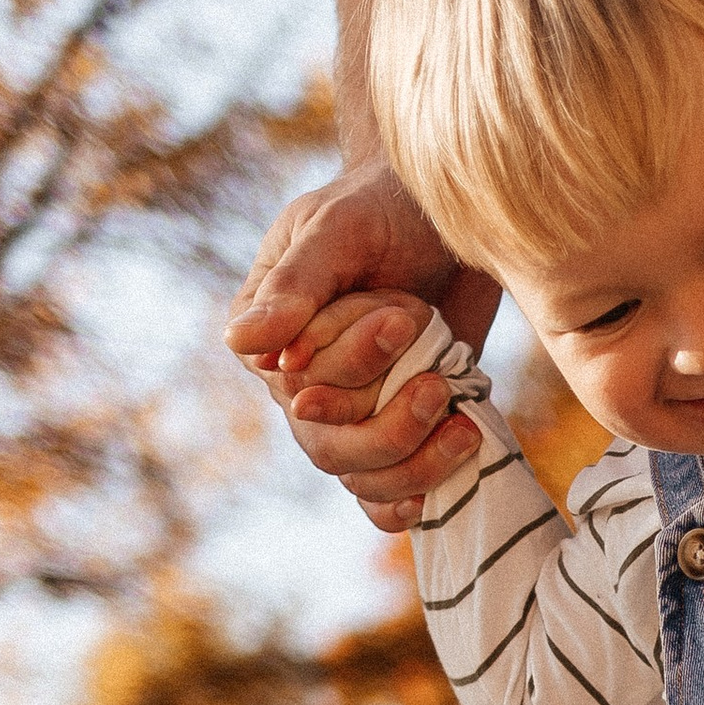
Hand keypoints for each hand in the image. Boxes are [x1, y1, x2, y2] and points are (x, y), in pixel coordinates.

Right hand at [225, 156, 497, 524]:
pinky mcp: (396, 427)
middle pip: (326, 447)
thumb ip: (296, 284)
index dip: (348, 370)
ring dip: (413, 465)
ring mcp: (349, 412)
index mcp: (269, 336)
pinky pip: (385, 492)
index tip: (401, 318)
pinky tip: (436, 493)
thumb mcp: (340, 230)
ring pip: (360, 478)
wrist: (450, 217)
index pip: (292, 387)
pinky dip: (408, 499)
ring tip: (463, 427)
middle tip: (439, 386)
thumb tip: (241, 343)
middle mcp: (300, 384)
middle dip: (388, 429)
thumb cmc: (385, 206)